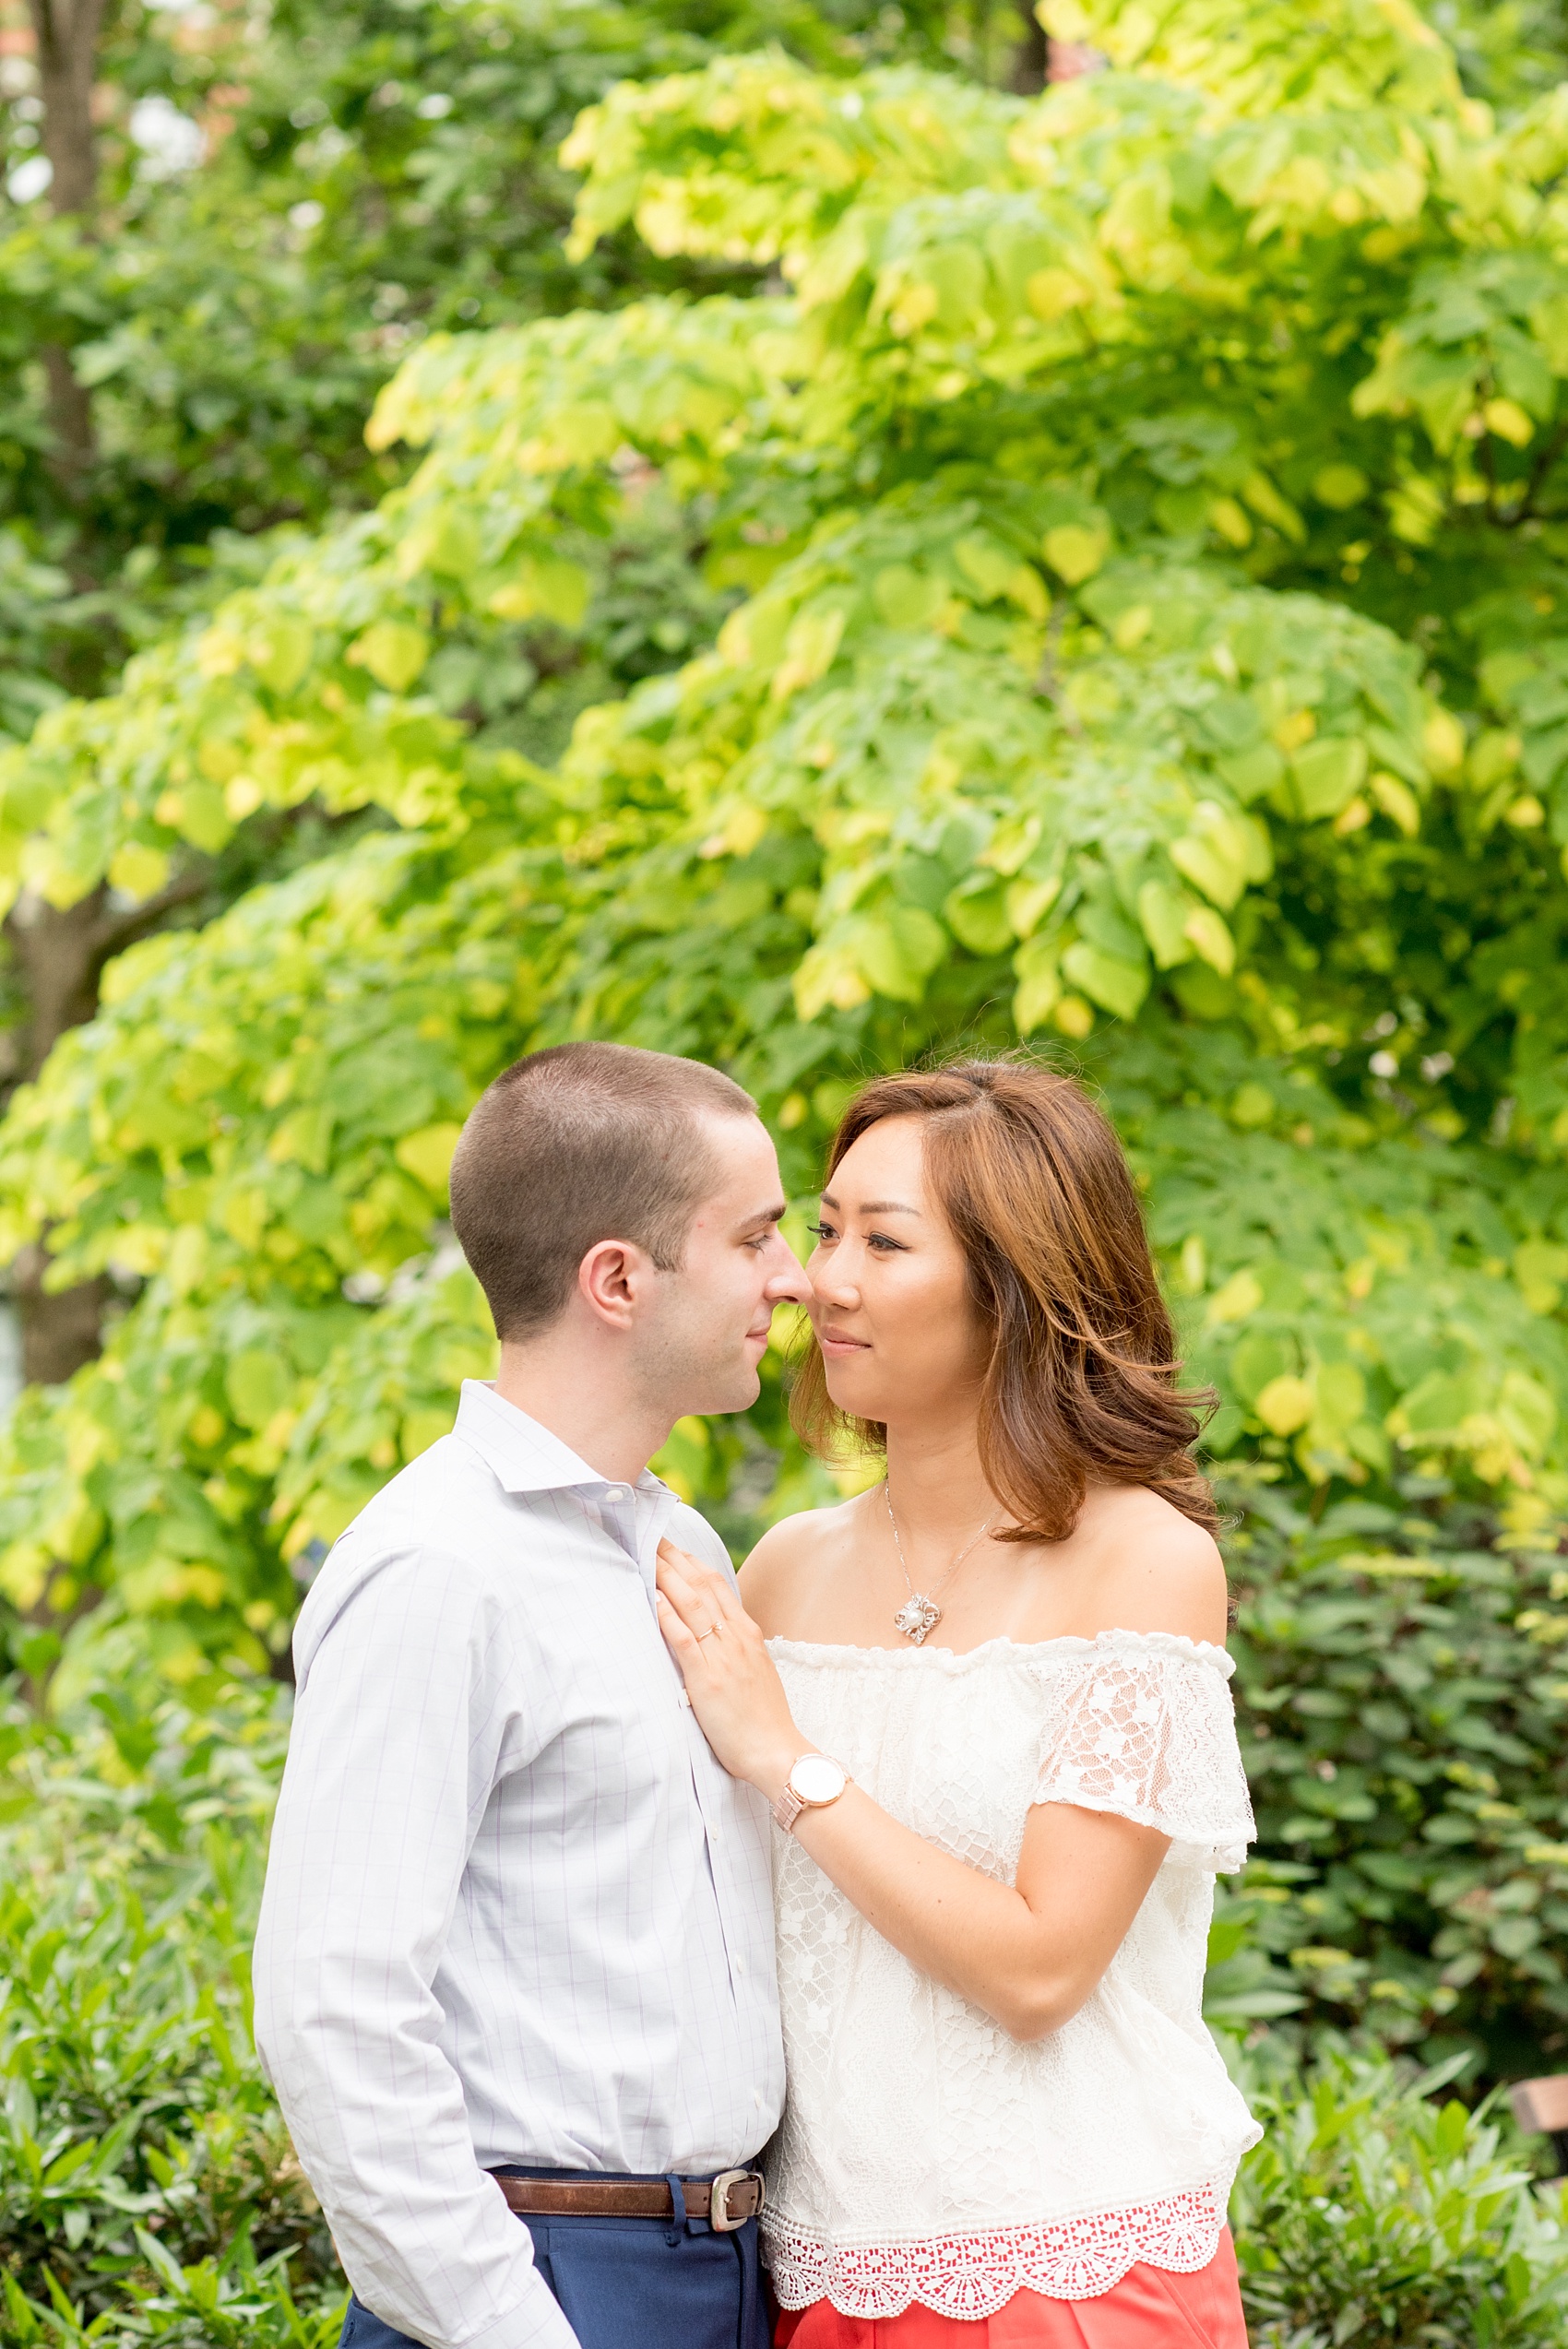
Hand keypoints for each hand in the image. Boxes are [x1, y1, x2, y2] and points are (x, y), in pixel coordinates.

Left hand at [655, 1540, 800, 1797]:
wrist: (777, 1751)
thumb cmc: (763, 1717)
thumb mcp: (753, 1670)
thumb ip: (733, 1646)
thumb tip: (710, 1629)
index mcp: (746, 1633)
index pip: (716, 1584)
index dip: (690, 1561)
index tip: (671, 1545)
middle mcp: (736, 1637)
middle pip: (701, 1585)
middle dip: (674, 1558)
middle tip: (651, 1535)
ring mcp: (723, 1656)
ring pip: (692, 1605)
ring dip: (667, 1577)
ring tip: (647, 1554)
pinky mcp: (709, 1679)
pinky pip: (685, 1641)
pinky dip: (668, 1617)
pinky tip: (653, 1600)